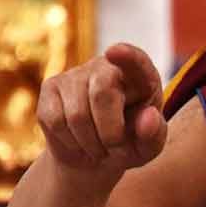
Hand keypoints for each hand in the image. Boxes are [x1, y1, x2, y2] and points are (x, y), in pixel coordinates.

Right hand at [36, 43, 166, 174]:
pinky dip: (70, 142)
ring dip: (91, 143)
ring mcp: (76, 74)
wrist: (97, 155)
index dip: (127, 56)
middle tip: (116, 149)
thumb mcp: (149, 146)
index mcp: (141, 75)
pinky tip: (80, 142)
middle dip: (110, 133)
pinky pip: (55, 120)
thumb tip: (149, 116)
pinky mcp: (51, 86)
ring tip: (100, 148)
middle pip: (102, 93)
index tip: (115, 51)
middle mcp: (107, 66)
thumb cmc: (131, 144)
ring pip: (77, 114)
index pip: (136, 60)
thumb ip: (154, 134)